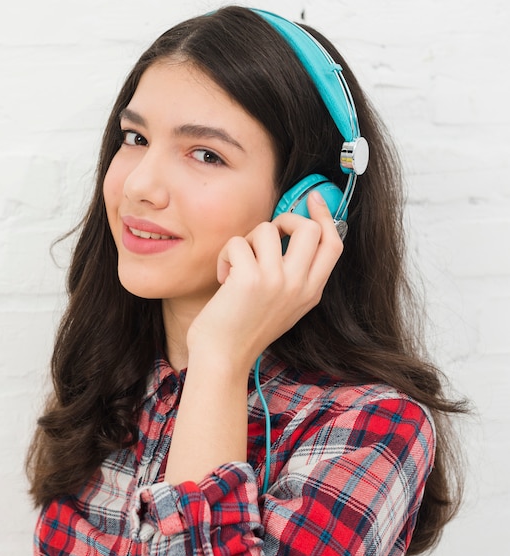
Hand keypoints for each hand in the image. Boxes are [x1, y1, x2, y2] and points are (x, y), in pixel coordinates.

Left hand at [187, 190, 343, 372]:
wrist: (223, 358)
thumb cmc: (245, 329)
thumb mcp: (283, 304)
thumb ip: (294, 274)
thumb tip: (290, 231)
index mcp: (311, 292)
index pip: (333, 244)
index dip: (325, 216)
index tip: (313, 198)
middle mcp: (300, 286)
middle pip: (309, 228)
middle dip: (285, 220)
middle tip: (265, 237)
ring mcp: (277, 282)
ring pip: (268, 229)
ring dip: (247, 242)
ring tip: (237, 266)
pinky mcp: (250, 279)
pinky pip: (238, 242)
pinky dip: (226, 255)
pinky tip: (224, 278)